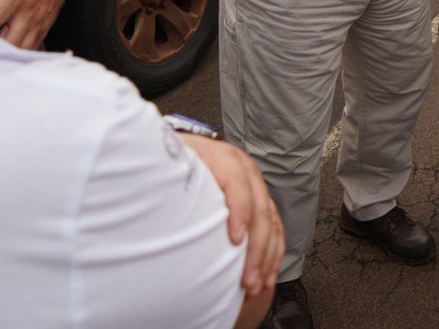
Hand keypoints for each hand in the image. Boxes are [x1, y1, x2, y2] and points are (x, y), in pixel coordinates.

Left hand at [180, 134, 285, 297]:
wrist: (184, 154)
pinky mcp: (261, 202)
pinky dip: (273, 255)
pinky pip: (275, 229)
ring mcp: (256, 187)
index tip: (235, 240)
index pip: (237, 183)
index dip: (240, 211)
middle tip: (246, 278)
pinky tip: (267, 275)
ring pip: (270, 223)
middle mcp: (245, 171)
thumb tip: (163, 211)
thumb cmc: (174, 165)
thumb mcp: (171, 167)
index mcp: (223, 158)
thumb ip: (173, 185)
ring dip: (265, 258)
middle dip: (255, 248)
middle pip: (259, 209)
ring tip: (256, 285)